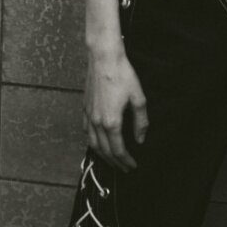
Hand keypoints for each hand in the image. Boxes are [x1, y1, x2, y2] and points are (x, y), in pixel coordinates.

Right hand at [83, 44, 148, 171]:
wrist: (104, 58)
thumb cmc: (122, 75)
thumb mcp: (138, 98)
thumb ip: (140, 121)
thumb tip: (140, 139)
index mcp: (111, 122)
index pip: (118, 150)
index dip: (125, 161)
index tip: (133, 166)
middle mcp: (97, 122)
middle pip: (104, 150)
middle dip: (115, 162)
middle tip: (124, 168)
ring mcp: (89, 115)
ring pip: (93, 143)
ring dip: (102, 155)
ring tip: (112, 160)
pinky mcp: (85, 107)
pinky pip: (86, 131)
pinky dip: (92, 141)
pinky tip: (97, 141)